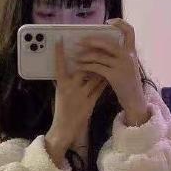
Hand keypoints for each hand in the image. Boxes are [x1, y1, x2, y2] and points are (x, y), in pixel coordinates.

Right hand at [44, 39, 107, 167]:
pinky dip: (104, 81)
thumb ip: (64, 81)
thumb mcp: (60, 94)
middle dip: (90, 58)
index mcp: (61, 85)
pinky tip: (110, 75)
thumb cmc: (62, 111)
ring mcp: (80, 96)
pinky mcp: (89, 103)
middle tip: (96, 48)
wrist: (64, 130)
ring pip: (94, 77)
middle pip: (83, 68)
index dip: (60, 54)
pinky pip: (100, 89)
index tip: (60, 41)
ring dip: (102, 68)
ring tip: (108, 58)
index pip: (59, 66)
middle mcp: (70, 88)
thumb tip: (65, 67)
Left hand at [74, 18, 149, 126]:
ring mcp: (122, 65)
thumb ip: (121, 56)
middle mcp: (128, 56)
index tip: (108, 22)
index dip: (120, 23)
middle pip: (107, 42)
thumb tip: (105, 48)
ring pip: (100, 56)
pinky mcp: (115, 75)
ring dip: (85, 55)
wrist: (135, 101)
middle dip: (91, 41)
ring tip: (75, 56)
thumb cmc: (129, 85)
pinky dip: (87, 66)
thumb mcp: (129, 67)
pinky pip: (97, 67)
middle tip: (79, 41)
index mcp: (132, 52)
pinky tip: (79, 67)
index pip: (129, 31)